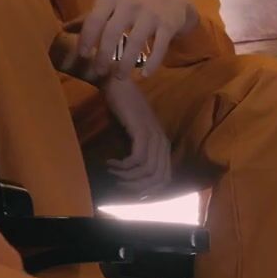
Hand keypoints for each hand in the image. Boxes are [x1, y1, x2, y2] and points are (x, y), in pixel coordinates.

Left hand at [67, 0, 195, 80]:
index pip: (95, 19)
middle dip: (104, 54)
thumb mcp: (110, 3)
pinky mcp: (168, 25)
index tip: (82, 55)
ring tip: (119, 77)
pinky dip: (152, 63)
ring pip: (136, 42)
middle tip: (99, 71)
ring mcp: (150, 14)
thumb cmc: (132, 1)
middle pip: (113, 32)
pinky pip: (159, 47)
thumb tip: (63, 28)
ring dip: (126, 62)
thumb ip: (90, 17)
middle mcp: (130, 4)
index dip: (87, 38)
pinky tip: (145, 75)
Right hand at [103, 75, 172, 198]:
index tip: (131, 193)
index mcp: (163, 146)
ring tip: (112, 171)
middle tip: (119, 184)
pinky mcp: (142, 131)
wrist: (118, 84)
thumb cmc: (122, 110)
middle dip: (138, 187)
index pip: (165, 178)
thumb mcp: (133, 136)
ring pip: (148, 171)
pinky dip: (123, 165)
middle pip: (159, 178)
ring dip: (127, 176)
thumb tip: (130, 177)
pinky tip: (111, 162)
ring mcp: (154, 136)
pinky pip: (138, 159)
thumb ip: (136, 153)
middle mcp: (162, 142)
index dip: (150, 190)